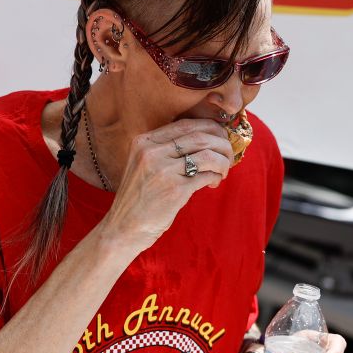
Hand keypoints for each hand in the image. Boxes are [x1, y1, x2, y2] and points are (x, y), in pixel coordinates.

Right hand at [99, 119, 240, 252]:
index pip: (186, 124)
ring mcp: (163, 171)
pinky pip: (206, 175)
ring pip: (208, 155)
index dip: (211, 129)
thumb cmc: (140, 197)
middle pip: (201, 137)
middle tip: (228, 157)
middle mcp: (152, 152)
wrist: (124, 227)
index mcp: (144, 141)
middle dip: (222, 145)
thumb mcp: (145, 164)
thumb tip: (207, 138)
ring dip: (223, 162)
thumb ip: (167, 150)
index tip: (221, 139)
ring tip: (222, 172)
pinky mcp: (174, 191)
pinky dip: (215, 177)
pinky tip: (212, 183)